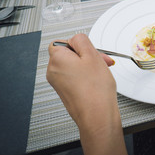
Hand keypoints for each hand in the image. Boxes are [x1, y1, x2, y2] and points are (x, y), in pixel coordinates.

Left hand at [47, 34, 128, 154]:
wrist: (97, 116)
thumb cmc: (95, 90)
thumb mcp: (92, 55)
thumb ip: (81, 40)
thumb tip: (75, 38)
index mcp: (57, 59)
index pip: (62, 42)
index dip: (78, 45)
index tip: (89, 50)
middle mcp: (53, 71)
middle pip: (69, 54)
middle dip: (87, 55)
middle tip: (101, 61)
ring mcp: (59, 83)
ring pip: (74, 66)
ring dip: (88, 66)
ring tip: (101, 72)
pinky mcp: (66, 92)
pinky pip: (75, 78)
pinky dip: (86, 76)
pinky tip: (97, 81)